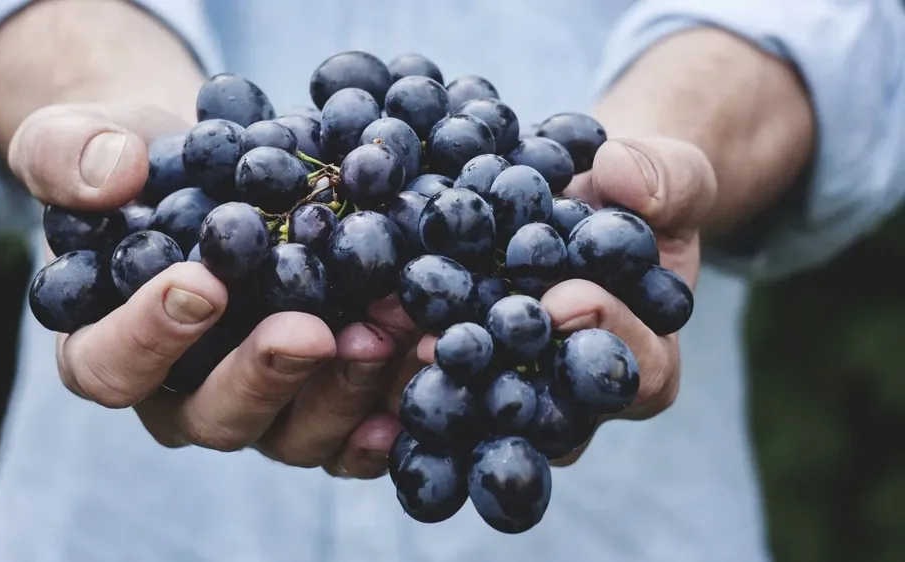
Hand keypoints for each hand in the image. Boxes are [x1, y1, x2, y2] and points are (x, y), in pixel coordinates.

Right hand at [10, 103, 422, 477]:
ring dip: (345, 390)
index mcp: (107, 347)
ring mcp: (259, 406)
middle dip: (266, 376)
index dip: (149, 337)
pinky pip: (353, 432)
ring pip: (294, 433)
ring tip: (388, 332)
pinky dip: (390, 411)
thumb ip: (68, 155)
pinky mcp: (319, 402)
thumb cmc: (139, 167)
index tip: (201, 283)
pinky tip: (422, 371)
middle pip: (214, 417)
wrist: (216, 174)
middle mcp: (182, 395)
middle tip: (311, 331)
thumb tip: (112, 175)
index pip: (110, 366)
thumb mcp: (80, 139)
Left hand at [391, 136, 715, 463]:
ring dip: (431, 376)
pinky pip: (432, 377)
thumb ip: (665, 179)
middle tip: (451, 342)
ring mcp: (514, 390)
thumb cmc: (638, 195)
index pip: (638, 373)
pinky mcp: (462, 370)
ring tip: (389, 335)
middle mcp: (575, 396)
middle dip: (499, 373)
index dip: (605, 338)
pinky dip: (393, 355)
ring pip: (478, 407)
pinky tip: (357, 327)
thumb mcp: (672, 175)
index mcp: (645, 361)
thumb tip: (621, 174)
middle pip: (545, 411)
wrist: (583, 197)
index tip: (565, 298)